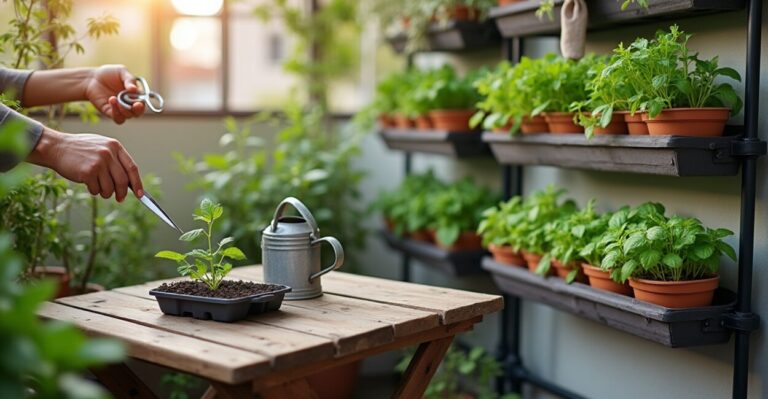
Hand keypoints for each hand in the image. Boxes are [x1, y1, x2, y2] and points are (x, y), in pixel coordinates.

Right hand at [26, 128, 143, 201]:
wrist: (56, 147)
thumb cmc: (79, 149)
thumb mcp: (101, 146)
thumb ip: (115, 160)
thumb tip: (129, 183)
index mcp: (115, 146)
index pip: (132, 168)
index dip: (137, 183)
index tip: (140, 195)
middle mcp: (109, 153)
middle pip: (123, 181)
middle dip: (122, 193)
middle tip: (120, 199)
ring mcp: (99, 162)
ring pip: (110, 188)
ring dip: (105, 193)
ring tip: (99, 188)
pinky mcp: (88, 172)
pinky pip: (96, 190)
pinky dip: (94, 191)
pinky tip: (87, 184)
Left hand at [84, 65, 144, 124]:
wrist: (92, 78)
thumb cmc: (109, 73)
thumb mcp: (121, 71)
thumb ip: (130, 79)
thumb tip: (134, 89)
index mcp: (135, 95)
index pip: (142, 103)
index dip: (142, 105)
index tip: (139, 103)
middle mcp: (129, 103)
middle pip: (137, 113)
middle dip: (137, 111)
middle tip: (134, 105)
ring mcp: (120, 109)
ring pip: (127, 116)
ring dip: (124, 110)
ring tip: (115, 98)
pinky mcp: (109, 112)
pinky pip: (116, 117)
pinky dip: (116, 112)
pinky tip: (111, 100)